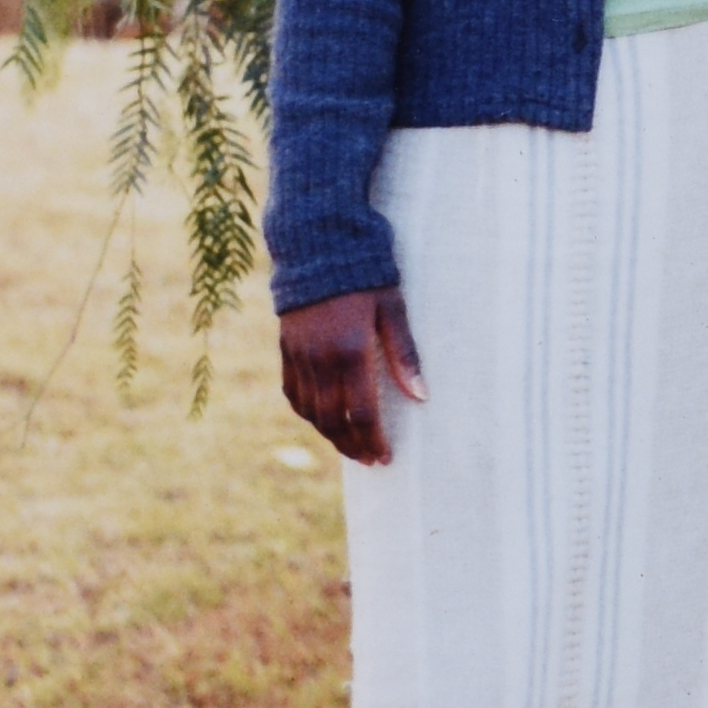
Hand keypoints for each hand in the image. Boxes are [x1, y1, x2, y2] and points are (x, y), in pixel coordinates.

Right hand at [280, 287, 425, 465]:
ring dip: (330, 434)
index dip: (374, 440)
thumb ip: (405, 354)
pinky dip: (307, 413)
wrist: (318, 248)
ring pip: (311, 411)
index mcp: (351, 350)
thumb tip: (421, 396)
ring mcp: (299, 355)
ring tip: (350, 447)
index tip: (386, 457)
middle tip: (370, 460)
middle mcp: (320, 358)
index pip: (362, 412)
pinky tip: (322, 420)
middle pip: (333, 419)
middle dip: (352, 445)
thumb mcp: (393, 309)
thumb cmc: (366, 276)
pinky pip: (293, 393)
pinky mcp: (286, 350)